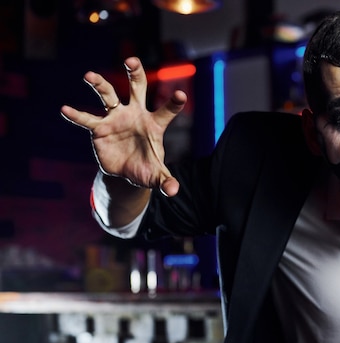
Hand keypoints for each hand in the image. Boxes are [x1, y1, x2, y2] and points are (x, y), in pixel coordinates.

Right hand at [60, 57, 184, 195]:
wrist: (126, 171)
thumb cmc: (146, 168)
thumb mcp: (156, 177)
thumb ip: (165, 181)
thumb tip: (172, 191)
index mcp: (154, 124)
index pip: (167, 111)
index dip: (174, 103)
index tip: (181, 95)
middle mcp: (135, 114)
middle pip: (136, 88)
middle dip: (135, 73)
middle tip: (131, 60)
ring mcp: (116, 118)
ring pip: (108, 95)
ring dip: (99, 84)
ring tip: (89, 75)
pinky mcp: (99, 128)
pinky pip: (87, 119)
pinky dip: (77, 115)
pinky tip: (65, 109)